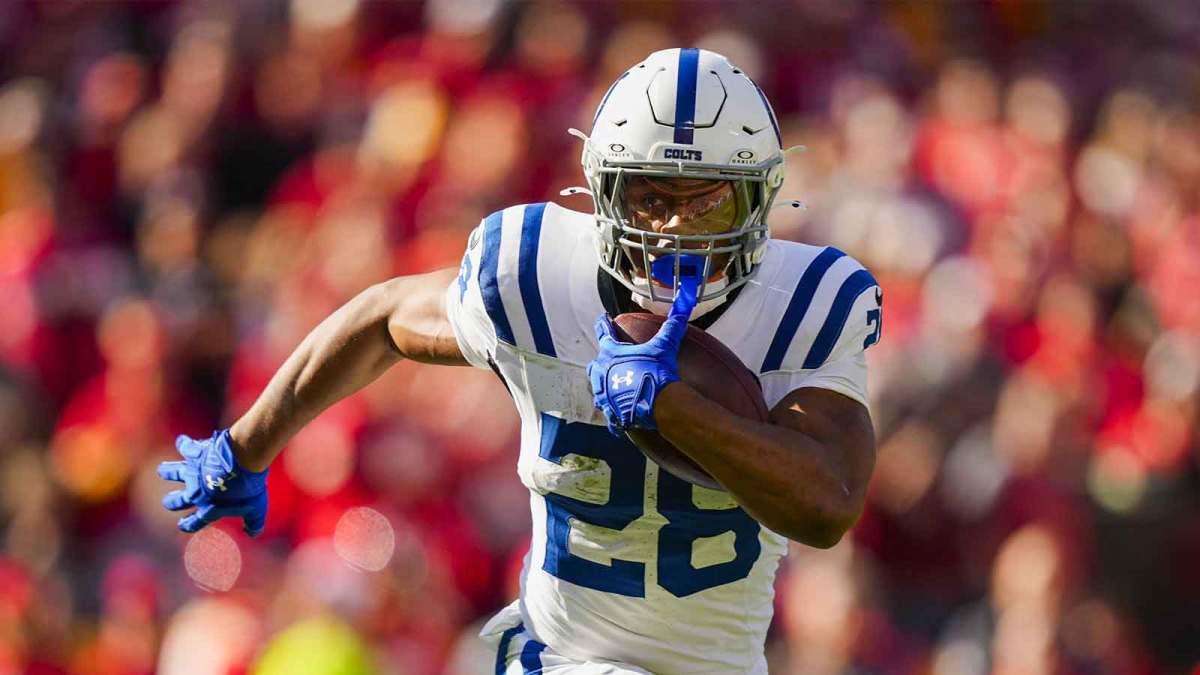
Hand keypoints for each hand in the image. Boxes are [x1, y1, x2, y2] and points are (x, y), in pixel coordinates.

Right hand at [158, 429, 268, 535]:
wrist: (243, 462)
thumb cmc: (250, 488)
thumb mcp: (257, 510)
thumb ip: (254, 523)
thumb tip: (252, 532)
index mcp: (209, 509)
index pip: (194, 522)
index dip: (187, 525)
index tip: (182, 525)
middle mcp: (196, 493)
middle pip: (177, 501)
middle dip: (171, 502)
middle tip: (168, 501)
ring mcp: (194, 472)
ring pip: (173, 473)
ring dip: (167, 471)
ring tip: (162, 470)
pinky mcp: (196, 454)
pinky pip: (186, 447)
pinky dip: (184, 443)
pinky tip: (183, 441)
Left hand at [587, 273, 698, 434]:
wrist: (659, 404)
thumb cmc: (658, 371)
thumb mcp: (666, 345)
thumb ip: (674, 323)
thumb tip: (685, 299)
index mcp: (610, 354)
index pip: (604, 333)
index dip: (604, 324)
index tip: (603, 318)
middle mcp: (602, 374)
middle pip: (595, 364)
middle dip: (600, 361)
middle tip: (606, 358)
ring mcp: (605, 396)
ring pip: (598, 389)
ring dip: (604, 386)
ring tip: (609, 387)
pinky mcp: (612, 414)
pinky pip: (611, 416)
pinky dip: (615, 415)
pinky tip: (618, 418)